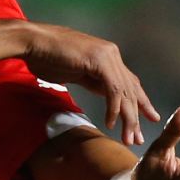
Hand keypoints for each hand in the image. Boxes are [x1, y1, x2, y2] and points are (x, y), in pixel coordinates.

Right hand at [19, 23, 159, 144]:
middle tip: (139, 137)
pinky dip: (113, 108)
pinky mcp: (99, 60)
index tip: (148, 118)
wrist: (32, 42)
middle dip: (137, 115)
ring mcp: (107, 56)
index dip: (140, 102)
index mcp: (107, 56)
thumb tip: (105, 92)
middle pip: (131, 89)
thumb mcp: (74, 73)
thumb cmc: (46, 56)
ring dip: (128, 118)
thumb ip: (91, 81)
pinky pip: (113, 89)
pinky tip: (110, 123)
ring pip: (124, 92)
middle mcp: (111, 54)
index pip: (129, 82)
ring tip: (128, 137)